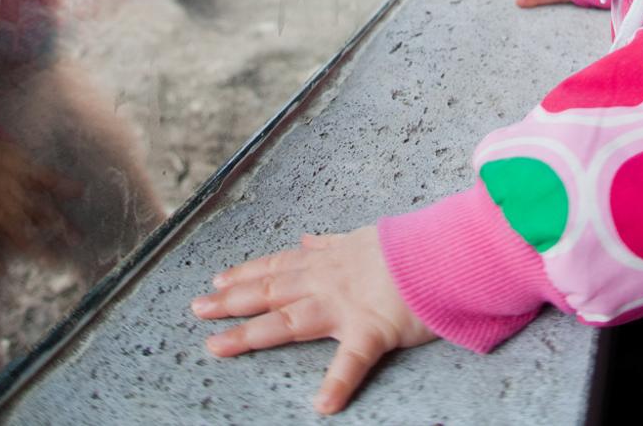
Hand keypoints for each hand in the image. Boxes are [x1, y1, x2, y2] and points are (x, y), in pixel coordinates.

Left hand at [192, 227, 438, 413]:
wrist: (446, 250)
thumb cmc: (412, 246)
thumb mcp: (366, 236)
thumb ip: (334, 243)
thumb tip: (309, 240)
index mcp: (329, 261)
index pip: (278, 266)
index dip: (245, 274)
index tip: (217, 281)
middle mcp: (328, 281)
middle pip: (270, 291)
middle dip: (231, 301)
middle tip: (196, 309)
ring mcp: (346, 306)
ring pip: (289, 321)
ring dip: (251, 335)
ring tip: (218, 347)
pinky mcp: (373, 329)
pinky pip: (352, 361)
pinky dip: (337, 383)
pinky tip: (322, 405)